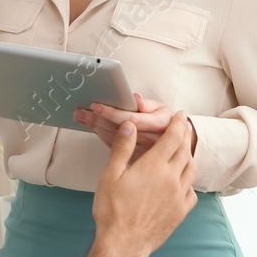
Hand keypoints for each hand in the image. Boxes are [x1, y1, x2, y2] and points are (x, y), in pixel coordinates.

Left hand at [74, 94, 195, 162]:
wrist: (176, 146)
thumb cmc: (166, 123)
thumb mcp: (162, 110)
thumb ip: (148, 104)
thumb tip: (135, 98)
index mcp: (159, 125)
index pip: (131, 119)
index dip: (112, 113)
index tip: (96, 106)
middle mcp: (150, 141)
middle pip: (118, 130)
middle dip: (97, 120)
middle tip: (80, 111)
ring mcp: (141, 152)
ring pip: (114, 139)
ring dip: (95, 128)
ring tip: (81, 117)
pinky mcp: (133, 158)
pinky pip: (114, 147)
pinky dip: (101, 136)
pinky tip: (91, 127)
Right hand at [92, 110, 197, 256]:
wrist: (124, 244)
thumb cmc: (112, 211)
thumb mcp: (110, 175)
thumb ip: (122, 148)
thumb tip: (129, 126)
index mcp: (154, 166)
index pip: (173, 137)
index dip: (178, 124)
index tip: (181, 115)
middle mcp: (171, 178)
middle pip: (184, 151)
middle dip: (184, 137)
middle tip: (182, 129)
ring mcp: (179, 196)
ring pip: (191, 170)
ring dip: (188, 157)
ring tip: (182, 153)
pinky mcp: (181, 212)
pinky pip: (192, 192)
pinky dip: (189, 182)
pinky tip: (181, 183)